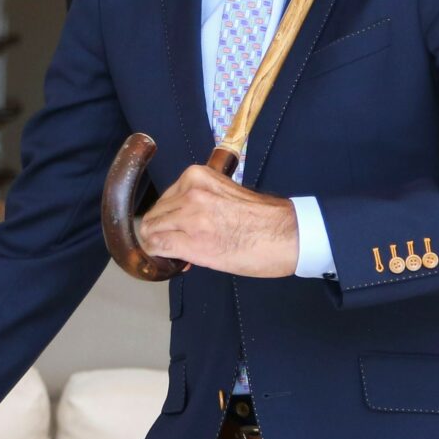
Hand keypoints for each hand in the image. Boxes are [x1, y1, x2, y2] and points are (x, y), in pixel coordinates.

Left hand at [138, 163, 297, 276]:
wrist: (286, 235)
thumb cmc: (264, 218)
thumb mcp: (226, 194)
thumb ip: (200, 202)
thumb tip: (181, 221)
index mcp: (198, 176)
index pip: (164, 200)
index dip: (169, 220)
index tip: (180, 232)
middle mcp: (190, 193)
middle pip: (154, 216)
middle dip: (162, 233)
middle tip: (179, 247)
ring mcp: (188, 217)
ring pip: (151, 232)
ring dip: (160, 245)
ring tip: (180, 255)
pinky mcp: (191, 242)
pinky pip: (157, 248)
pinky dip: (161, 257)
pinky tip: (176, 262)